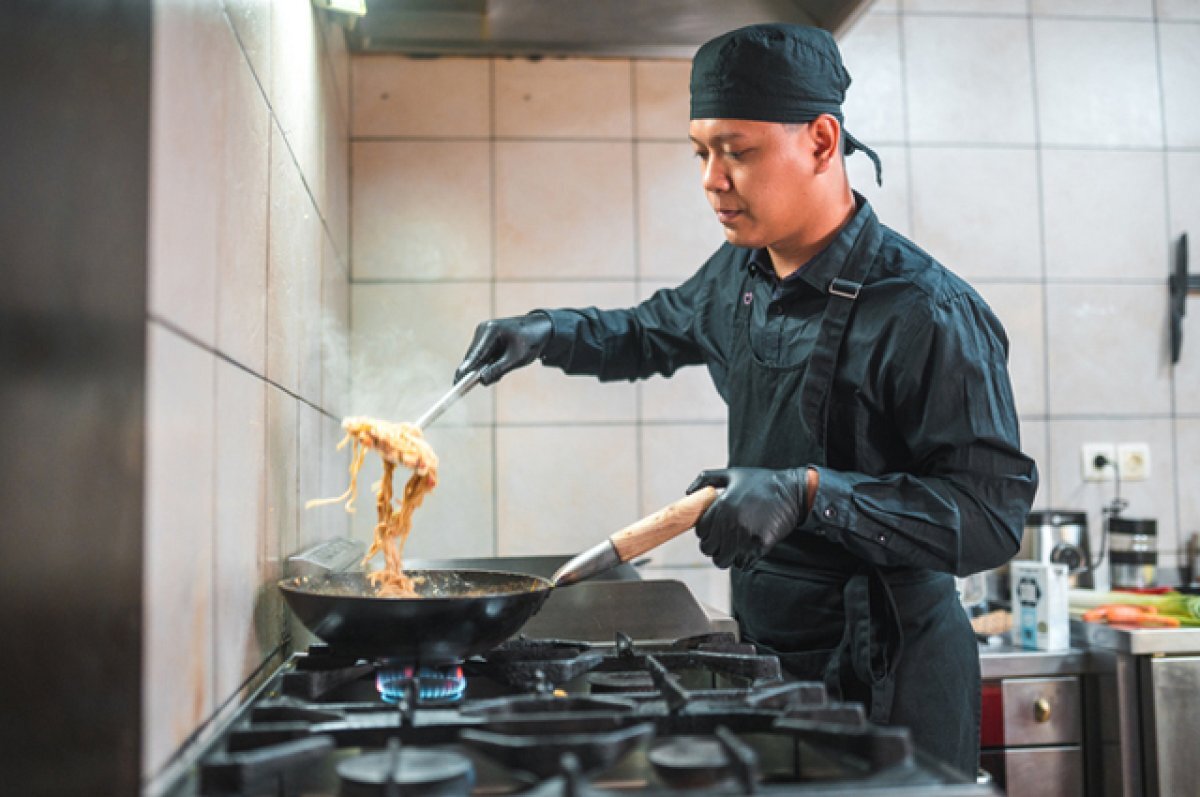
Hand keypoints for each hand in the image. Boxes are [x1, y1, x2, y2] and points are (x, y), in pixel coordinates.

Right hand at [455, 312, 552, 384]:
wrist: (540, 328)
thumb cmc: (531, 341)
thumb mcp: (517, 358)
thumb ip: (498, 369)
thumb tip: (481, 381)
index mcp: (491, 331)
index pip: (474, 355)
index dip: (465, 371)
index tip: (456, 384)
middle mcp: (483, 330)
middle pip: (472, 358)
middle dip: (479, 372)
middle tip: (495, 378)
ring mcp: (483, 333)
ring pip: (477, 358)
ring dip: (486, 368)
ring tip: (506, 365)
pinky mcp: (485, 338)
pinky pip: (482, 356)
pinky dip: (489, 363)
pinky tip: (503, 361)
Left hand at [686, 467, 808, 568]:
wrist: (792, 492)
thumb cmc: (762, 482)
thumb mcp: (732, 474)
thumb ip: (707, 479)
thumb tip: (689, 492)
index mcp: (722, 506)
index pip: (701, 531)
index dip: (706, 532)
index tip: (714, 530)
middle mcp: (730, 523)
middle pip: (708, 549)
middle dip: (714, 546)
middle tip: (723, 540)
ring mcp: (745, 536)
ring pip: (722, 560)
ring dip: (726, 556)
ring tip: (734, 547)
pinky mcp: (759, 546)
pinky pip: (742, 564)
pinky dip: (742, 561)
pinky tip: (747, 549)